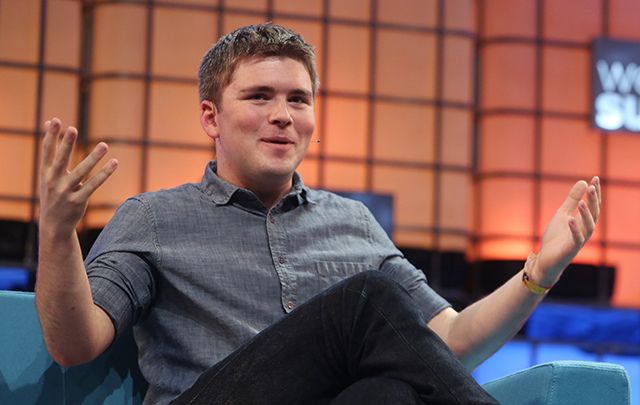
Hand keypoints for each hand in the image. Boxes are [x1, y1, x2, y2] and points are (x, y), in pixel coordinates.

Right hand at [39, 118, 117, 236]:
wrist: (53, 224)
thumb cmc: (53, 192)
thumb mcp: (48, 173)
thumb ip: (52, 150)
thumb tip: (49, 122)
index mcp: (45, 172)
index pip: (47, 151)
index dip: (51, 136)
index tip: (55, 121)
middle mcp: (53, 181)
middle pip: (61, 160)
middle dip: (66, 145)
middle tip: (73, 128)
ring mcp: (65, 192)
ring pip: (82, 172)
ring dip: (93, 158)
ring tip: (104, 144)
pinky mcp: (78, 201)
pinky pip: (93, 185)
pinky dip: (104, 174)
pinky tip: (114, 163)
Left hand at [533, 176, 600, 286]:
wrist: (546, 260)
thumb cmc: (556, 238)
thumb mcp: (562, 215)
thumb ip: (572, 200)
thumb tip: (583, 182)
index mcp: (583, 222)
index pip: (593, 205)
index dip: (594, 193)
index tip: (595, 178)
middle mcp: (585, 231)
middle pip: (594, 214)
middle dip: (593, 201)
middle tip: (592, 187)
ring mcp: (579, 241)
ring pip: (588, 227)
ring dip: (586, 214)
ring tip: (582, 202)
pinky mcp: (570, 250)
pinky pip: (576, 239)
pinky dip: (574, 229)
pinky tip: (570, 219)